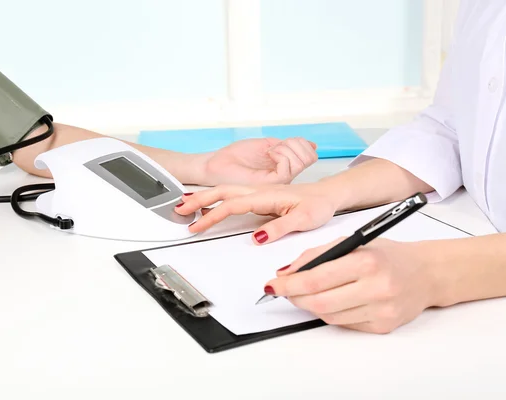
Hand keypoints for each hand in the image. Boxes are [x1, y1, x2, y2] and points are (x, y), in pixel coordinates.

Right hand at [176, 182, 338, 243]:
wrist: (328, 194)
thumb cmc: (319, 204)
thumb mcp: (304, 219)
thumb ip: (280, 227)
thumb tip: (257, 238)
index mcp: (266, 196)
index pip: (232, 206)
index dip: (212, 216)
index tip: (197, 227)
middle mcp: (259, 192)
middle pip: (221, 192)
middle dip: (198, 200)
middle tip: (178, 210)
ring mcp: (258, 193)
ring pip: (225, 192)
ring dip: (204, 197)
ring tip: (185, 206)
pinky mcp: (260, 197)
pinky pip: (233, 195)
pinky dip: (216, 198)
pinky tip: (210, 204)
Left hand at [199, 137, 317, 185]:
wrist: (217, 165)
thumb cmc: (236, 157)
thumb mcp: (267, 144)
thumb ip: (287, 145)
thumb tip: (311, 144)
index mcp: (285, 167)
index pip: (310, 155)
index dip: (301, 142)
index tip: (281, 141)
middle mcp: (285, 176)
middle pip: (311, 157)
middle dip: (296, 143)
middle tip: (276, 146)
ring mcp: (279, 181)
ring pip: (302, 162)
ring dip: (286, 148)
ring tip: (270, 151)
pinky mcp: (271, 184)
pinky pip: (287, 168)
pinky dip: (280, 154)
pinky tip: (268, 154)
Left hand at [264, 237, 433, 333]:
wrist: (427, 273)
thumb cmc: (388, 255)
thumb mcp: (353, 243)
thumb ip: (318, 255)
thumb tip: (287, 272)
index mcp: (366, 261)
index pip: (316, 278)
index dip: (289, 285)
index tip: (273, 285)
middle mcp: (376, 287)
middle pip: (319, 302)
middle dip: (295, 298)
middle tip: (284, 292)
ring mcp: (381, 310)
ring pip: (329, 316)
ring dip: (311, 306)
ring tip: (307, 294)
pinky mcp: (383, 326)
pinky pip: (345, 324)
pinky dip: (332, 314)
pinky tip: (333, 301)